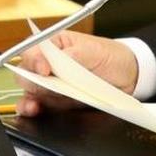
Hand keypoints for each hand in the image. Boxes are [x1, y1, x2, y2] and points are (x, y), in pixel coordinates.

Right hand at [14, 29, 138, 116]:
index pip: (33, 49)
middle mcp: (49, 63)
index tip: (45, 70)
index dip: (35, 60)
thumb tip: (55, 61)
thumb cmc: (111, 56)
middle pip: (27, 72)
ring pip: (29, 90)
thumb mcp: (94, 51)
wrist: (128, 76)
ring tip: (34, 106)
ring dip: (29, 98)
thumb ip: (73, 55)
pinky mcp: (56, 100)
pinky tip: (35, 110)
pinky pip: (39, 104)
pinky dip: (34, 109)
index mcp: (55, 44)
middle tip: (45, 87)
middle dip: (32, 81)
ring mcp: (52, 83)